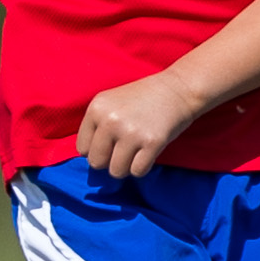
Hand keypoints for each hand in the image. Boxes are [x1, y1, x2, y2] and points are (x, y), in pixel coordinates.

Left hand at [75, 71, 205, 179]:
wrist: (177, 89)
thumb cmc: (142, 98)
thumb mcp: (111, 103)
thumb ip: (97, 125)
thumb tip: (89, 158)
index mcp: (96, 108)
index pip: (82, 148)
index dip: (97, 149)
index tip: (110, 143)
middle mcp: (110, 121)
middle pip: (97, 162)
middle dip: (109, 161)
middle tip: (124, 149)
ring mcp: (131, 132)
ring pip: (116, 171)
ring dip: (126, 166)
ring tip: (136, 151)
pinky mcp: (152, 142)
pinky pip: (137, 172)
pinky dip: (142, 167)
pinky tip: (148, 152)